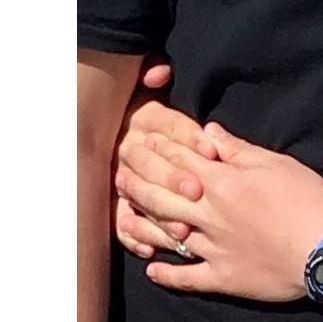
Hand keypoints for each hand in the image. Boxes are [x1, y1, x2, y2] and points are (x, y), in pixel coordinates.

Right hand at [113, 67, 217, 260]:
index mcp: (145, 118)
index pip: (169, 127)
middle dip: (174, 178)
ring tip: (182, 230)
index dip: (190, 138)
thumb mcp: (148, 83)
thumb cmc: (151, 108)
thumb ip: (153, 73)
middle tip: (198, 191)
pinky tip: (151, 248)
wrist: (112, 123)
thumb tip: (158, 73)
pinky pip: (120, 222)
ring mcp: (120, 176)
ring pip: (136, 198)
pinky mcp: (117, 200)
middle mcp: (130, 148)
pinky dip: (134, 237)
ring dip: (158, 215)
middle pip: (152, 164)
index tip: (210, 151)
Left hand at [121, 121, 322, 301]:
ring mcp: (213, 248)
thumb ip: (238, 150)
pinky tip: (152, 270)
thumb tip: (209, 132)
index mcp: (224, 183)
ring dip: (142, 224)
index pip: (182, 162)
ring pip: (167, 235)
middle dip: (140, 180)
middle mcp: (211, 215)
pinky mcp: (222, 276)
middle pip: (164, 195)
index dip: (159, 149)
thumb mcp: (275, 164)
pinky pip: (188, 277)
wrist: (322, 249)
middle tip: (120, 170)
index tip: (140, 140)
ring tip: (123, 214)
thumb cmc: (304, 199)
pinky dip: (168, 274)